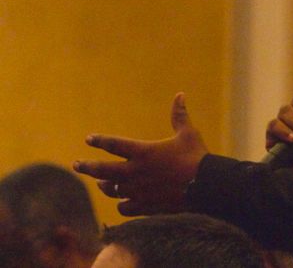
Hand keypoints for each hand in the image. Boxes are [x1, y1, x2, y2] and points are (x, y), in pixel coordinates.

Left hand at [73, 93, 207, 215]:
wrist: (205, 186)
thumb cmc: (196, 156)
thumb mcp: (188, 133)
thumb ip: (179, 115)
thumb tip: (180, 94)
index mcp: (143, 151)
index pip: (114, 144)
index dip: (100, 140)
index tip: (89, 139)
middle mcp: (136, 172)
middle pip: (103, 170)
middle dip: (87, 166)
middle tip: (77, 164)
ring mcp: (139, 191)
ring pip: (112, 190)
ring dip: (105, 185)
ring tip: (101, 183)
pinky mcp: (146, 206)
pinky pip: (125, 207)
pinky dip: (123, 204)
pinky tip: (123, 201)